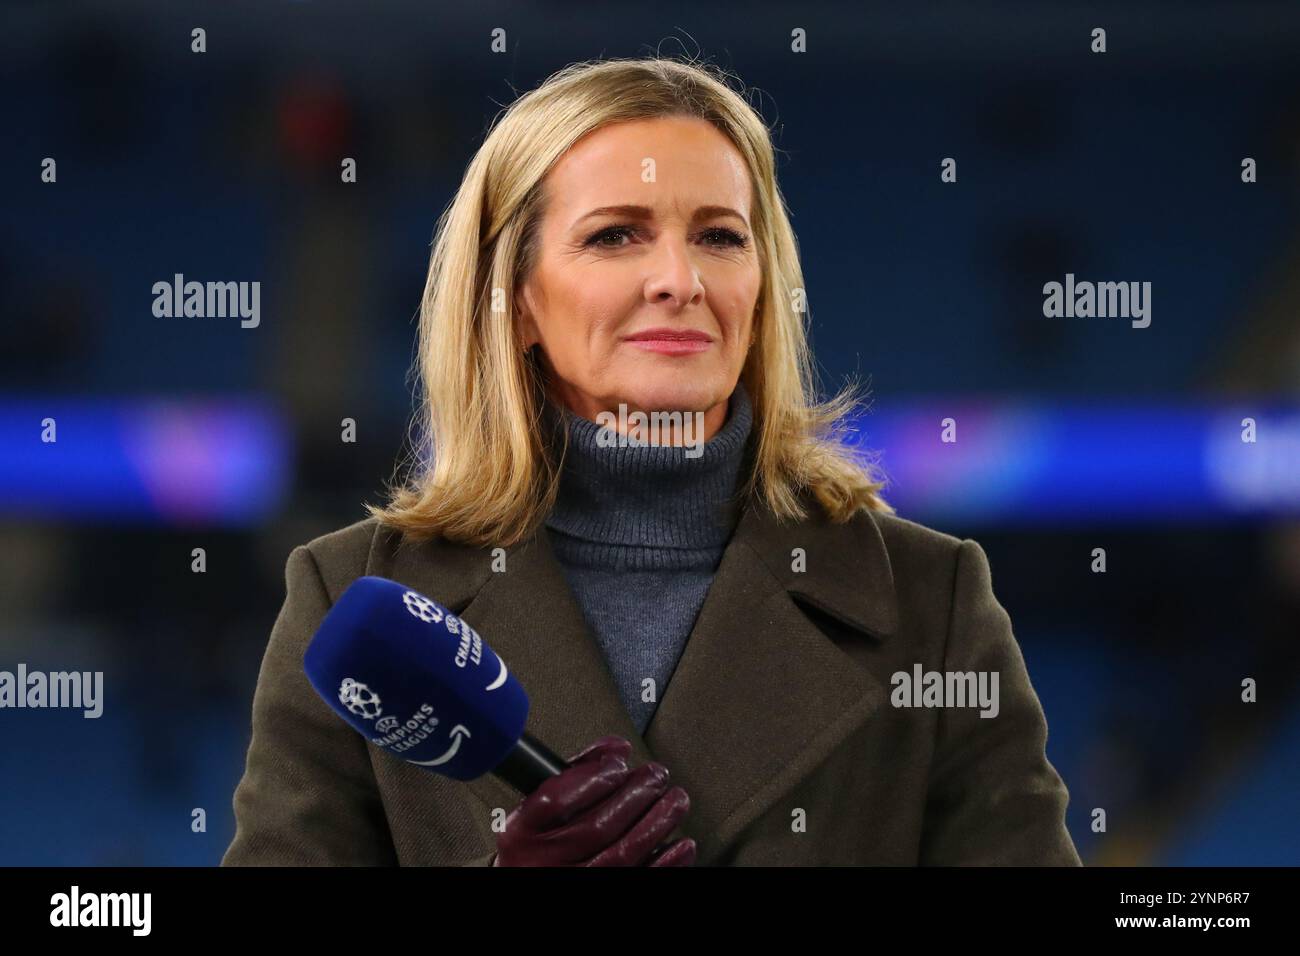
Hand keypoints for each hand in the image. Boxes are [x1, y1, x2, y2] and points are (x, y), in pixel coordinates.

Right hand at [492, 735, 695, 865]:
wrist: (529, 880)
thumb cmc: (537, 845)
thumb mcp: (536, 810)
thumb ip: (572, 775)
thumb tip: (614, 749)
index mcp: (521, 834)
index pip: (555, 801)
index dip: (593, 777)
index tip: (618, 762)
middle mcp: (544, 863)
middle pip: (596, 827)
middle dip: (635, 795)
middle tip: (657, 775)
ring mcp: (571, 883)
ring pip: (622, 854)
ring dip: (657, 823)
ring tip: (676, 800)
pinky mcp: (597, 895)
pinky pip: (638, 879)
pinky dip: (666, 863)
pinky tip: (682, 844)